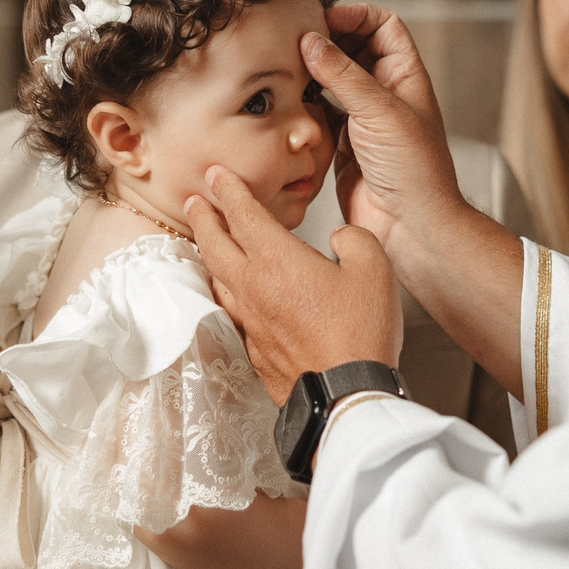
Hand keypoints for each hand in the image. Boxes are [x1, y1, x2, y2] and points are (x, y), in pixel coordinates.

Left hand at [186, 166, 401, 404]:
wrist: (344, 393)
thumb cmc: (359, 334)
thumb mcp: (374, 269)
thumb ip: (354, 240)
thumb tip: (340, 239)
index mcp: (278, 261)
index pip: (243, 214)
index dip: (228, 190)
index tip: (216, 174)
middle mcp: (254, 287)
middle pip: (215, 244)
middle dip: (203, 217)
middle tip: (193, 201)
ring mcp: (250, 320)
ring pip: (216, 278)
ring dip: (208, 254)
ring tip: (206, 243)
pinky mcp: (253, 348)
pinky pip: (230, 310)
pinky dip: (224, 291)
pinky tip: (230, 293)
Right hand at [305, 8, 464, 251]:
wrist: (410, 228)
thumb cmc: (414, 171)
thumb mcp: (379, 112)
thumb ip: (343, 74)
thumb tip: (311, 41)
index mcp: (405, 75)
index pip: (382, 25)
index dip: (355, 16)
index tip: (323, 20)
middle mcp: (385, 93)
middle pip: (353, 48)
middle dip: (327, 41)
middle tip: (296, 42)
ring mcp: (363, 118)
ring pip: (333, 80)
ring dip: (312, 73)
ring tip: (287, 68)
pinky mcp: (343, 143)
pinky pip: (320, 112)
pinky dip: (305, 104)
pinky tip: (290, 103)